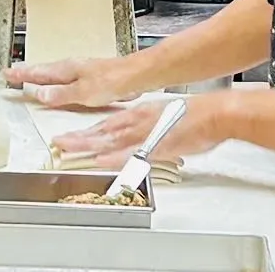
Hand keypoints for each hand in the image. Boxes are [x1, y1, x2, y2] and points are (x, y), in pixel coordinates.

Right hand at [5, 57, 138, 108]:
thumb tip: (39, 94)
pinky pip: (65, 79)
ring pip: (54, 73)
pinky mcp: (90, 78)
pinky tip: (58, 86)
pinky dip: (55, 81)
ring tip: (30, 78)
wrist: (135, 76)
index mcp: (67, 69)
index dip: (23, 74)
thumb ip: (60, 94)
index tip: (8, 73)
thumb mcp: (82, 92)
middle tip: (13, 73)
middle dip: (28, 72)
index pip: (39, 72)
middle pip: (44, 70)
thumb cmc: (112, 81)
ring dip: (40, 76)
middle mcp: (72, 68)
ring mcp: (81, 71)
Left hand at [51, 97, 223, 167]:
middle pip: (102, 132)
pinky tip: (101, 161)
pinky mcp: (156, 146)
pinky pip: (130, 153)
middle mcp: (138, 122)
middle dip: (79, 139)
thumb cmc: (195, 118)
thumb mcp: (164, 120)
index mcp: (140, 114)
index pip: (107, 125)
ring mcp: (146, 133)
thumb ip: (148, 131)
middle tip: (59, 144)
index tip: (70, 137)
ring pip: (110, 141)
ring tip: (69, 151)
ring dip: (88, 146)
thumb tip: (139, 143)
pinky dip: (114, 157)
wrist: (215, 114)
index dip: (87, 132)